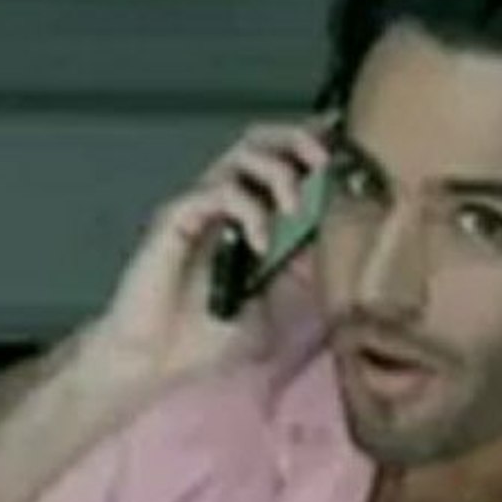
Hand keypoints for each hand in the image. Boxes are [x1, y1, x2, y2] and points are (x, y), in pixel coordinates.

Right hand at [81, 113, 337, 387]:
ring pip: (242, 154)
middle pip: (262, 140)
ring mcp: (199, 208)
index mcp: (248, 216)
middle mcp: (223, 203)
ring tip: (293, 208)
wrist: (155, 362)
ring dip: (279, 171)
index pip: (282, 160)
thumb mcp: (275, 307)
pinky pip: (218, 191)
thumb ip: (300, 270)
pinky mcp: (175, 219)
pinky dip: (250, 209)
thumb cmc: (206, 337)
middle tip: (323, 164)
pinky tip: (260, 243)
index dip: (314, 150)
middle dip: (300, 141)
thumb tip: (335, 236)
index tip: (346, 160)